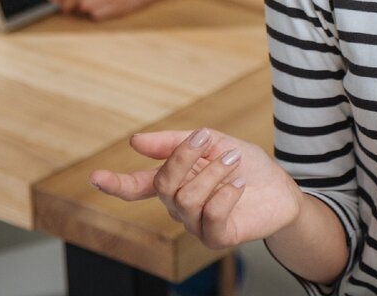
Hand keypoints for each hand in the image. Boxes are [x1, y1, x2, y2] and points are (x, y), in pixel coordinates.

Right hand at [90, 128, 302, 249]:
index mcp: (173, 181)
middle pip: (163, 184)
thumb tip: (135, 142)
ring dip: (212, 173)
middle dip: (183, 157)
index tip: (95, 176)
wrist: (280, 189)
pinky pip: (211, 217)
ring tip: (234, 161)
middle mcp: (179, 205)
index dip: (116, 183)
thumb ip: (175, 142)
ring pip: (187, 199)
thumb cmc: (244, 165)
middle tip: (205, 139)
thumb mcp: (212, 142)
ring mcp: (196, 224)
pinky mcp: (218, 237)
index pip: (137, 187)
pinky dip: (226, 194)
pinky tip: (240, 183)